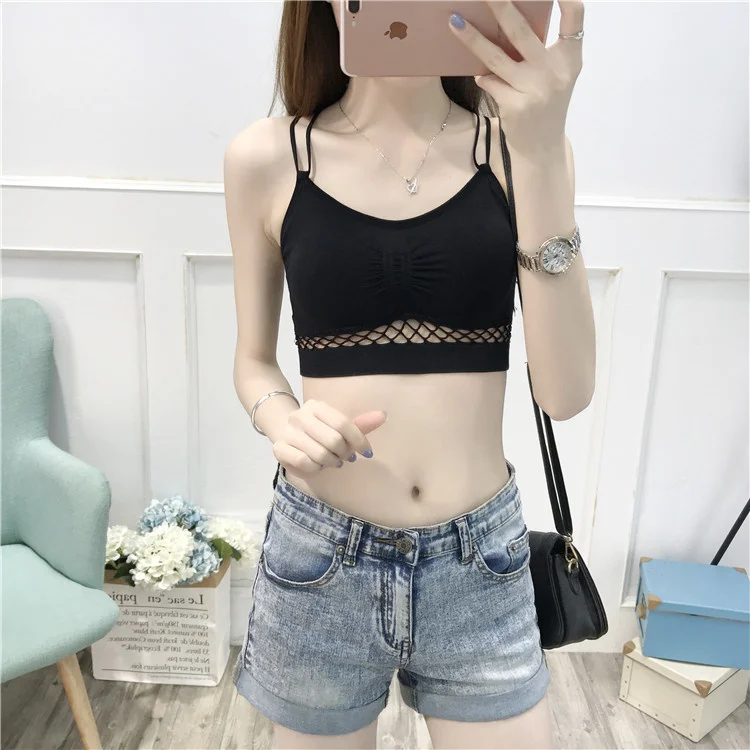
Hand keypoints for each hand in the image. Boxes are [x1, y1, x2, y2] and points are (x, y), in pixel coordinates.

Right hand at [272, 399, 386, 473]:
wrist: (287, 435)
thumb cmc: (320, 432)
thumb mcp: (340, 426)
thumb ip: (361, 424)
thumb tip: (383, 415)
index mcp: (316, 406)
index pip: (343, 423)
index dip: (359, 440)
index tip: (367, 453)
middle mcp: (300, 415)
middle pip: (333, 440)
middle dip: (345, 453)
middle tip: (346, 457)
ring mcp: (288, 432)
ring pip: (319, 454)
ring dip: (331, 462)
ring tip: (333, 461)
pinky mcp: (279, 449)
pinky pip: (304, 463)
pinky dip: (315, 468)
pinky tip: (317, 465)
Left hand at [449, 0, 584, 159]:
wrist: (541, 148)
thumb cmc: (544, 104)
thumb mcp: (553, 75)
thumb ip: (540, 50)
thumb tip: (504, 19)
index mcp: (570, 58)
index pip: (575, 16)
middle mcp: (555, 71)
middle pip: (522, 31)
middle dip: (501, 6)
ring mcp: (535, 89)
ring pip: (496, 57)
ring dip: (472, 38)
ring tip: (454, 22)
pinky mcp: (515, 106)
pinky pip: (490, 82)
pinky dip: (483, 78)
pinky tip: (480, 76)